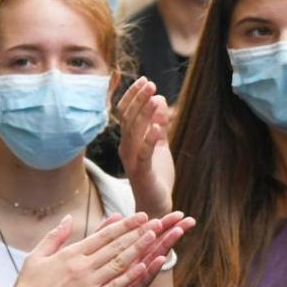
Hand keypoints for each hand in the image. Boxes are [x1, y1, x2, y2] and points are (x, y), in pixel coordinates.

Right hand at [3, 213, 161, 286]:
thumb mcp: (36, 256)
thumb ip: (55, 236)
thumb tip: (69, 218)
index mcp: (70, 254)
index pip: (103, 235)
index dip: (124, 225)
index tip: (140, 216)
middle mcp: (82, 266)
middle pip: (116, 246)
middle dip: (137, 232)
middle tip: (156, 221)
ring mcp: (88, 284)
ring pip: (119, 262)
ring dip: (138, 249)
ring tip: (154, 237)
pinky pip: (115, 286)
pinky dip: (130, 275)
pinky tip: (144, 266)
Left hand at [70, 211, 191, 286]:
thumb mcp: (92, 256)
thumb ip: (103, 236)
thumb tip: (115, 214)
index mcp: (126, 258)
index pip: (147, 237)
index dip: (163, 225)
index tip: (178, 213)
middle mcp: (133, 270)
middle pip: (155, 247)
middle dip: (172, 233)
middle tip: (189, 220)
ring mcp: (131, 284)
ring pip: (151, 263)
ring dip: (165, 247)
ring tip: (177, 233)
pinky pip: (140, 283)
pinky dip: (150, 272)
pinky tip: (160, 260)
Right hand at [117, 79, 174, 216]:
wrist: (156, 206)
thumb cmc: (156, 176)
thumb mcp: (159, 146)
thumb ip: (158, 125)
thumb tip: (160, 101)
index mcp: (129, 141)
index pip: (126, 113)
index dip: (134, 96)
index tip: (145, 80)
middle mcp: (126, 148)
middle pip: (128, 118)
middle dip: (139, 99)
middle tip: (150, 83)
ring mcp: (132, 160)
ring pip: (134, 132)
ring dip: (145, 113)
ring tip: (155, 96)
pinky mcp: (142, 172)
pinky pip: (144, 152)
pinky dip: (149, 138)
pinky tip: (157, 126)